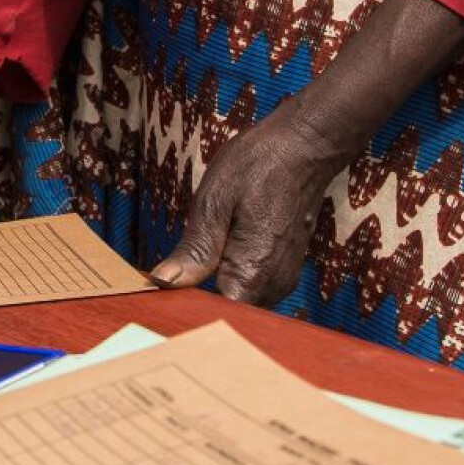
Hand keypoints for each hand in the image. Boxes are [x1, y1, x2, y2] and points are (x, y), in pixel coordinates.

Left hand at [149, 117, 354, 306]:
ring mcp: (281, 280)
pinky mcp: (282, 271)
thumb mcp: (214, 201)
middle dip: (197, 302)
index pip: (214, 315)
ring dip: (214, 291)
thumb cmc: (258, 167)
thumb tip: (164, 283)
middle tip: (168, 282)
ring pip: (240, 303)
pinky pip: (251, 289)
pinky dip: (230, 281)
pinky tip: (213, 261)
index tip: (161, 298)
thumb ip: (194, 250)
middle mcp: (273, 285)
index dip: (185, 310)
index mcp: (253, 272)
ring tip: (189, 270)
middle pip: (228, 314)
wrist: (303, 149)